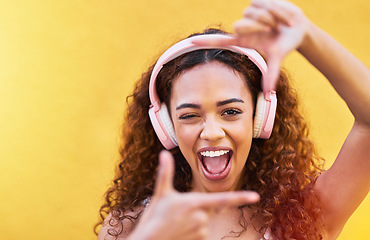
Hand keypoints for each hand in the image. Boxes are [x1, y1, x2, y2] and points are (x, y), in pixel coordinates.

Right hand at [128, 150, 259, 239]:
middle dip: (197, 208)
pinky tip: (179, 231)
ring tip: (176, 223)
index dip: (240, 197)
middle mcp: (201, 217)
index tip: (256, 196)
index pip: (222, 200)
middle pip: (209, 209)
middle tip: (179, 213)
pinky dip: (192, 230)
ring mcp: (201, 231)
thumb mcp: (161, 193)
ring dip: (194, 220)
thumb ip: (165, 173)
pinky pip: (201, 232)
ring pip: (204, 221)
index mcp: (195, 202)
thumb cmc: (154, 217)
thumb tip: (164, 153)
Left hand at [193, 0, 309, 92]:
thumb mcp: (277, 58)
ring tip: (279, 24)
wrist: (298, 28)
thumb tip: (269, 94)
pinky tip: (282, 15)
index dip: (206, 42)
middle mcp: (243, 27)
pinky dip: (277, 10)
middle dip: (257, 26)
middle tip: (272, 30)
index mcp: (244, 41)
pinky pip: (263, 3)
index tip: (191, 42)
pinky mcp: (257, 1)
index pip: (221, 41)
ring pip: (253, 13)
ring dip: (271, 18)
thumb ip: (271, 74)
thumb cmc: (284, 44)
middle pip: (238, 26)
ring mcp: (249, 13)